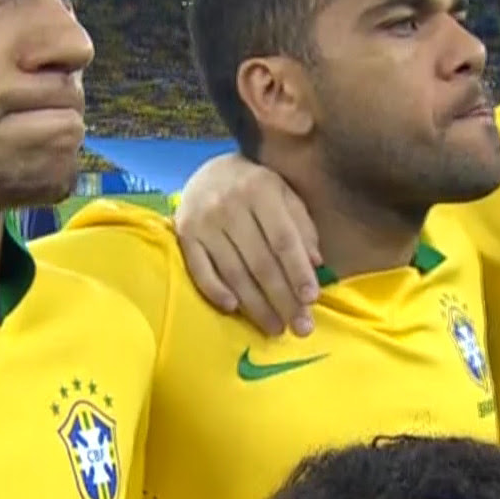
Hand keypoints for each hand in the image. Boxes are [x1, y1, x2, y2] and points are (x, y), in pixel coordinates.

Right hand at [172, 154, 321, 337]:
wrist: (210, 171)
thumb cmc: (256, 187)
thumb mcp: (285, 194)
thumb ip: (302, 226)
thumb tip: (316, 264)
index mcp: (261, 190)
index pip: (283, 239)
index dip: (298, 271)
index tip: (311, 299)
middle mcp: (229, 205)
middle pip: (260, 262)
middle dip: (283, 299)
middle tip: (301, 328)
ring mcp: (203, 221)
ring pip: (233, 272)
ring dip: (255, 306)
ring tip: (275, 328)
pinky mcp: (183, 234)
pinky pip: (199, 270)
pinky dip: (215, 291)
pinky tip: (234, 309)